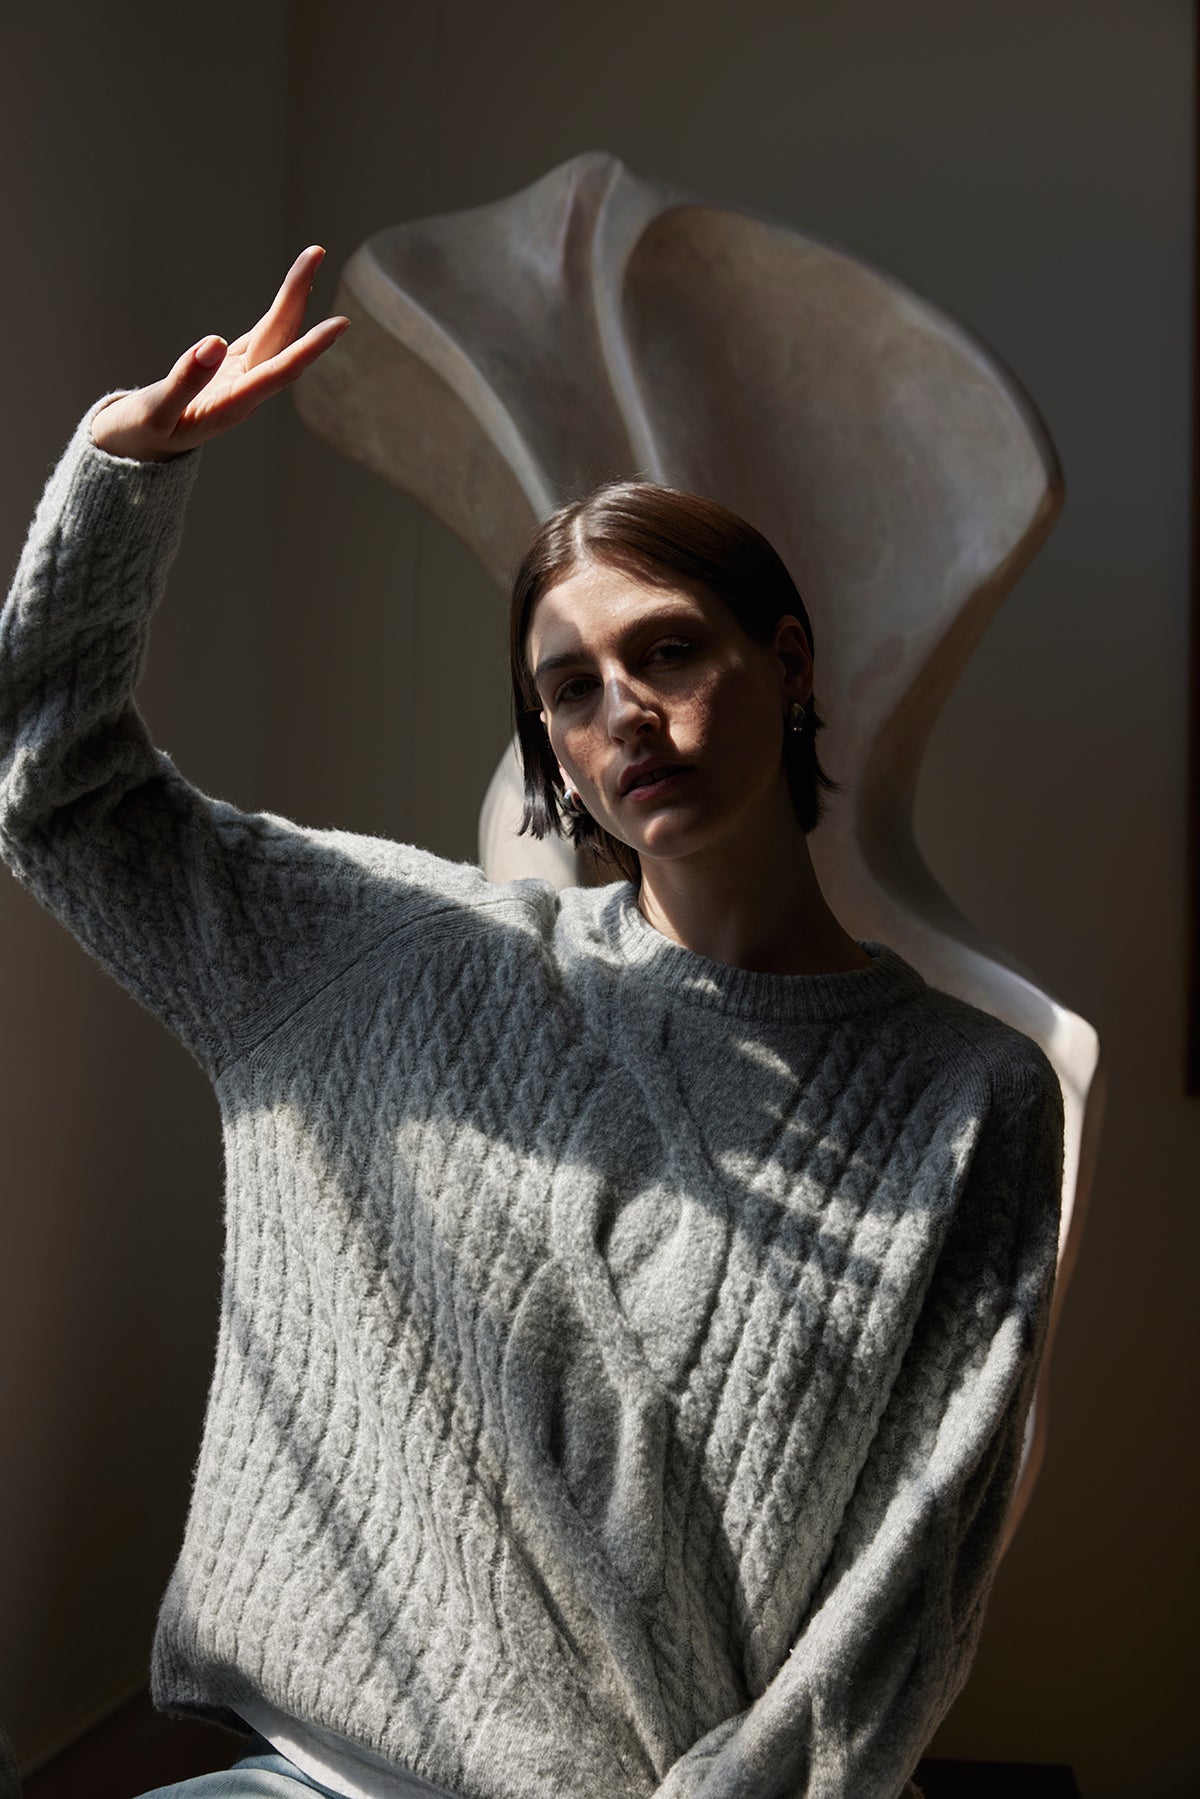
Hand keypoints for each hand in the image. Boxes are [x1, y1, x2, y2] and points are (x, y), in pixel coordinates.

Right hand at [90, 245, 349, 461]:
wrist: (137, 449)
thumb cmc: (141, 434)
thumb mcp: (154, 413)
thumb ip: (184, 381)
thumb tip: (215, 342)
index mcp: (232, 405)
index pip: (279, 371)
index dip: (310, 346)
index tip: (338, 323)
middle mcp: (246, 392)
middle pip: (281, 341)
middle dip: (298, 298)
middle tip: (317, 252)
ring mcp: (241, 380)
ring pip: (275, 336)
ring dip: (293, 300)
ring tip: (311, 258)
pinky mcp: (232, 370)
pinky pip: (262, 337)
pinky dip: (278, 313)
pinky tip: (293, 293)